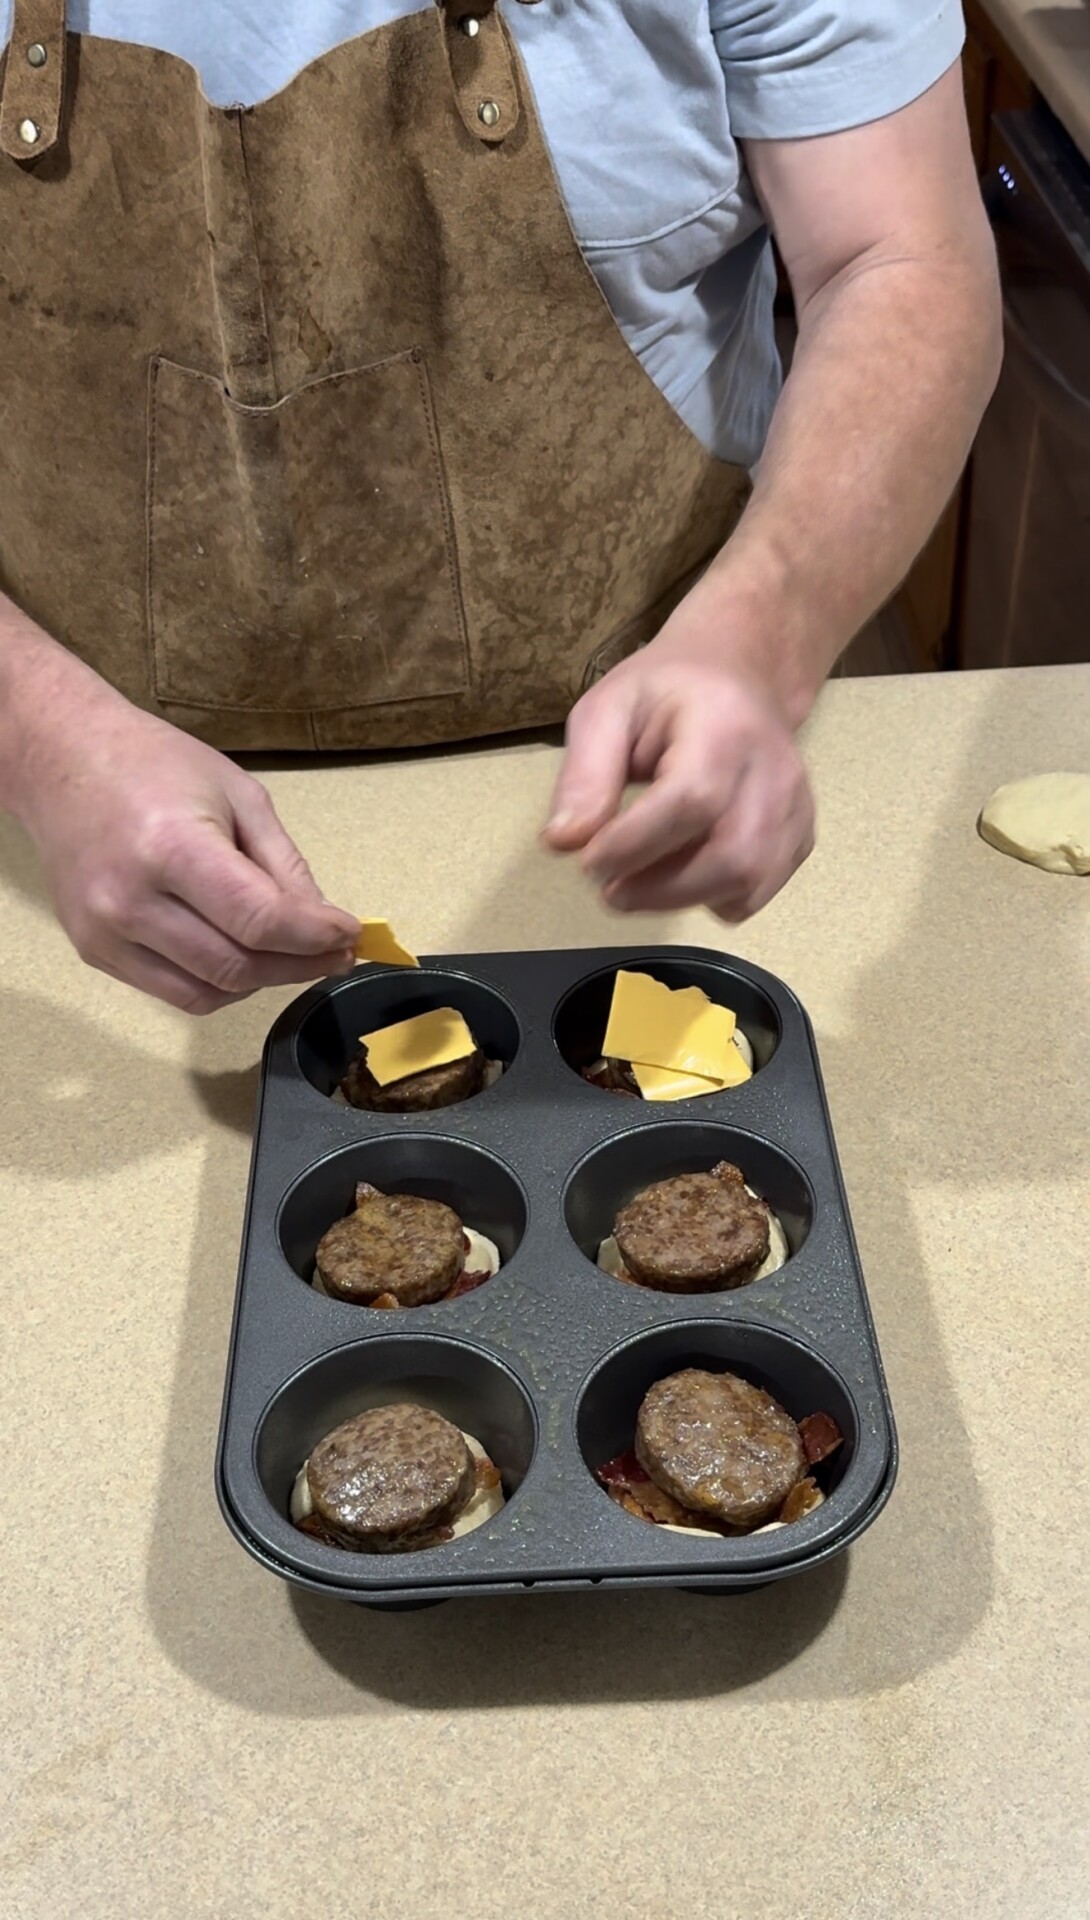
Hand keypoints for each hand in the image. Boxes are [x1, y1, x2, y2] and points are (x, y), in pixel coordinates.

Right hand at [16, 682, 359, 1014]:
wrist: (63, 762)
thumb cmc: (155, 766)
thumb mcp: (239, 796)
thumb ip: (284, 866)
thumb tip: (326, 925)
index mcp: (172, 846)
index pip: (259, 919)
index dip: (314, 937)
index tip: (349, 934)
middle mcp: (130, 899)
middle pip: (237, 966)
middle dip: (299, 965)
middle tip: (334, 952)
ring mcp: (106, 932)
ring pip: (208, 994)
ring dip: (262, 982)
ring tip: (290, 954)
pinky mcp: (94, 952)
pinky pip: (174, 992)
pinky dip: (220, 984)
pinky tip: (240, 954)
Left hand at [544, 617, 814, 921]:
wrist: (737, 674)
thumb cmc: (665, 693)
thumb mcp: (607, 710)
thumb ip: (584, 776)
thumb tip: (563, 843)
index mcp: (724, 725)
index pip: (690, 801)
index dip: (635, 845)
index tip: (588, 863)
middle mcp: (774, 768)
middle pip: (734, 857)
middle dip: (661, 890)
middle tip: (610, 888)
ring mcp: (796, 805)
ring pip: (750, 884)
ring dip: (683, 900)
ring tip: (640, 881)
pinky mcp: (801, 834)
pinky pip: (759, 890)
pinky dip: (713, 897)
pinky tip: (683, 869)